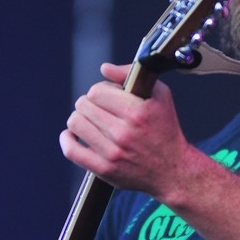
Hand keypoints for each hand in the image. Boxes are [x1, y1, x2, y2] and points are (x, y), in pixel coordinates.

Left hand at [60, 62, 193, 198]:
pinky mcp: (104, 170)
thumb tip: (104, 68)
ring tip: (91, 122)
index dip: (101, 90)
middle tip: (100, 110)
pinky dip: (67, 139)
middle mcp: (123, 133)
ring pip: (75, 124)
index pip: (97, 92)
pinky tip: (73, 135)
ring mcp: (112, 153)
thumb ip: (132, 75)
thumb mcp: (160, 95)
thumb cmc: (166, 130)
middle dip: (89, 104)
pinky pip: (71, 150)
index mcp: (137, 112)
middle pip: (83, 106)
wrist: (172, 170)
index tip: (108, 97)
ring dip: (80, 119)